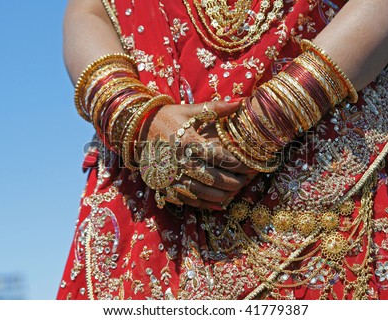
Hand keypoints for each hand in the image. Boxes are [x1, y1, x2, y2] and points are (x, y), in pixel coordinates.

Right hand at [138, 100, 254, 209]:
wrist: (135, 130)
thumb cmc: (165, 118)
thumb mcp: (188, 110)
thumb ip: (215, 109)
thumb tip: (241, 102)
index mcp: (187, 141)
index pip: (219, 156)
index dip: (239, 163)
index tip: (252, 165)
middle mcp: (179, 161)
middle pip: (214, 177)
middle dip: (235, 181)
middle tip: (248, 180)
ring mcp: (171, 176)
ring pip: (203, 192)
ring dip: (223, 194)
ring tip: (236, 190)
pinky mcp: (165, 186)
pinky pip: (189, 200)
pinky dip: (206, 204)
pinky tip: (219, 203)